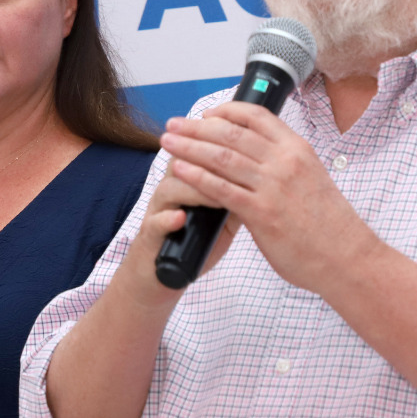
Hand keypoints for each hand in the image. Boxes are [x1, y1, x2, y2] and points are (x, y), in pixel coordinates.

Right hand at [122, 155, 244, 292]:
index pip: (202, 151)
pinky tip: (181, 218)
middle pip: (184, 161)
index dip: (222, 145)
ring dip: (195, 191)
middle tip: (238, 165)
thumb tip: (267, 179)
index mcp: (187, 179)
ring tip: (217, 199)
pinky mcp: (149, 233)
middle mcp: (170, 188)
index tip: (249, 145)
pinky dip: (168, 219)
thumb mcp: (221, 215)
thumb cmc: (195, 238)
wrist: (163, 272)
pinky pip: (156, 222)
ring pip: (170, 189)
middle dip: (210, 160)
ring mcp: (158, 210)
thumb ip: (238, 195)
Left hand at [158, 101, 379, 292]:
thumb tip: (258, 160)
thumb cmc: (330, 225)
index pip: (256, 117)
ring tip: (167, 143)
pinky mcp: (262, 213)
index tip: (205, 114)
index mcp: (298, 149)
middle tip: (173, 125)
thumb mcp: (312, 179)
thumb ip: (284, 166)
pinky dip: (196, 176)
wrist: (348, 257)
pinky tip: (179, 171)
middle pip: (231, 134)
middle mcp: (284, 161)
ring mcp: (272, 186)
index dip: (225, 111)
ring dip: (189, 147)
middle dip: (196, 127)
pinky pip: (221, 189)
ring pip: (221, 157)